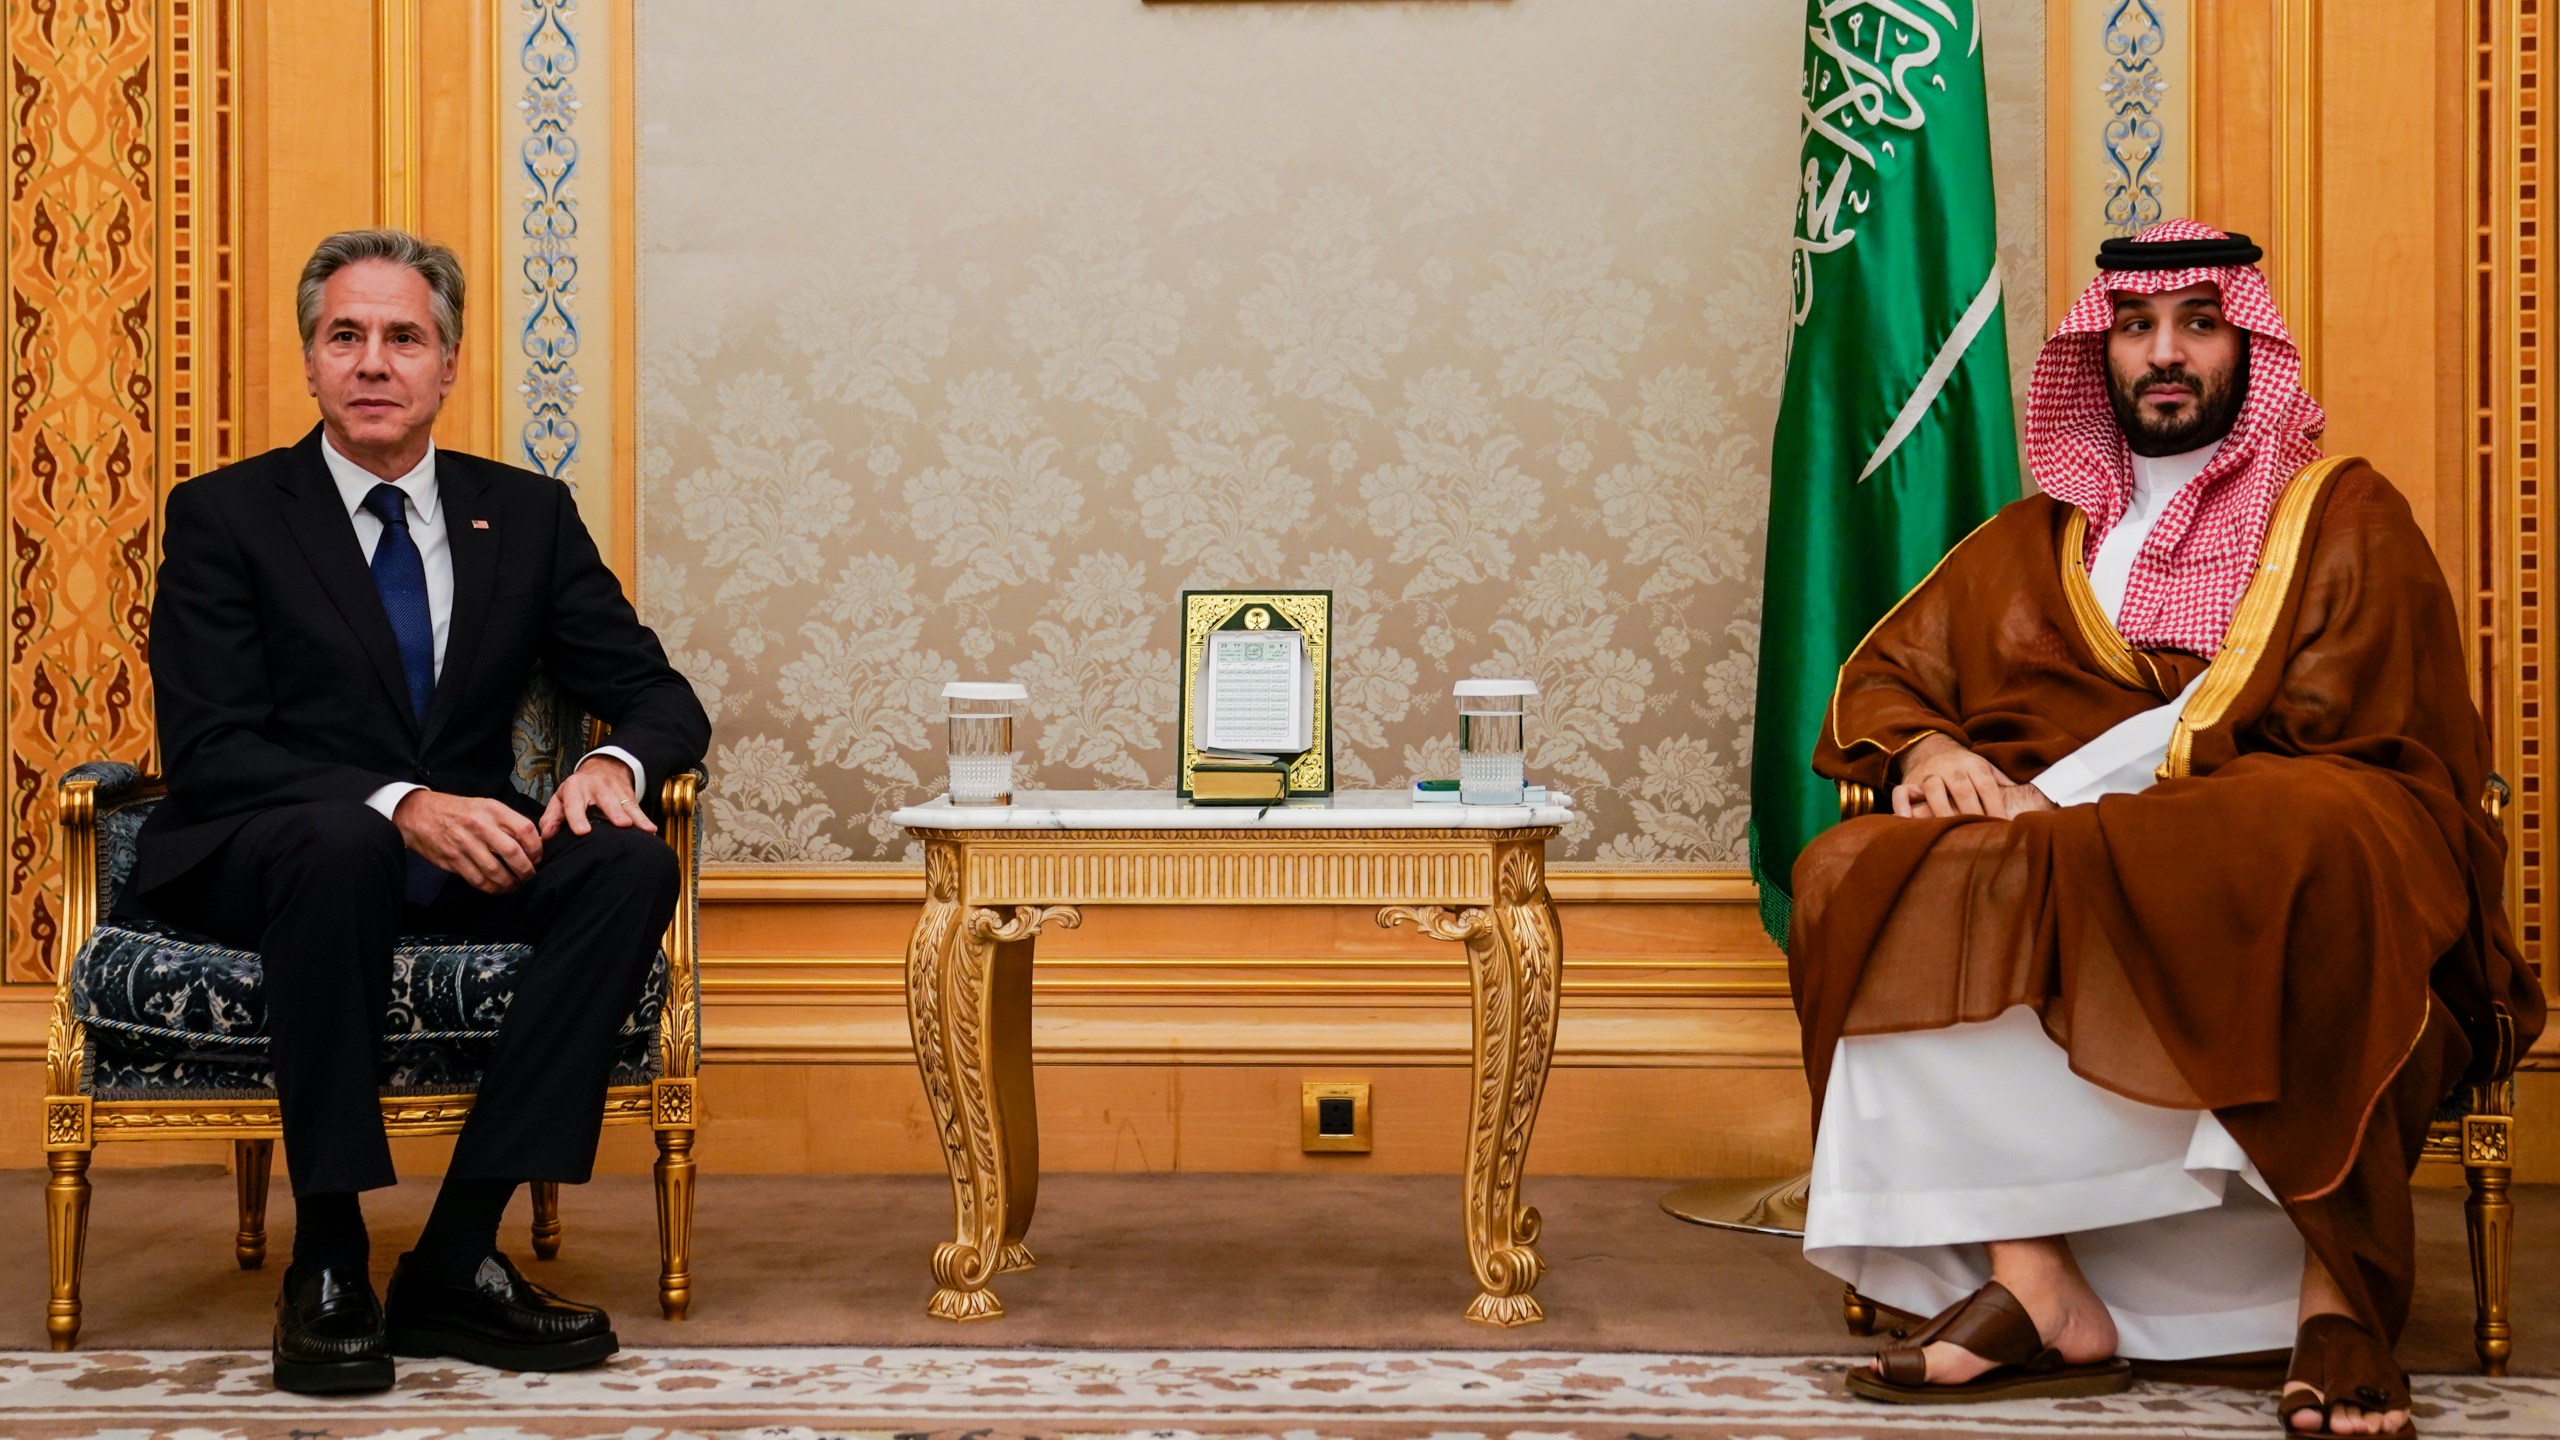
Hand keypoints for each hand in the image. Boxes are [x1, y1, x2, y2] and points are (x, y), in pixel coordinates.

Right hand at [392, 790, 542, 892]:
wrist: (418, 814)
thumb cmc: (457, 811)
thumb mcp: (485, 806)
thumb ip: (507, 822)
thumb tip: (531, 843)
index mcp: (492, 810)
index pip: (525, 829)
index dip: (536, 848)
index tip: (538, 858)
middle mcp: (479, 826)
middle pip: (513, 853)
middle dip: (526, 870)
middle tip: (530, 876)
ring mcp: (465, 844)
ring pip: (495, 871)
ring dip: (509, 883)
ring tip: (515, 885)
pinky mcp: (453, 860)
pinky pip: (477, 879)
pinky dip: (491, 888)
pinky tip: (497, 888)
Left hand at [540, 754, 655, 839]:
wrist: (604, 768)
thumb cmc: (578, 789)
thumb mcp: (561, 798)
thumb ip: (552, 817)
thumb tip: (546, 836)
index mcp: (576, 788)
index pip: (575, 804)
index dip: (578, 817)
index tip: (583, 831)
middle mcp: (597, 787)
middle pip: (607, 801)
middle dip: (615, 812)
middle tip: (622, 825)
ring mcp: (616, 791)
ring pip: (626, 804)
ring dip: (635, 817)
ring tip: (644, 829)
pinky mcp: (630, 796)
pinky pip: (638, 809)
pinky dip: (645, 820)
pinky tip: (651, 830)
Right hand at [1892, 734, 2052, 819]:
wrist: (1929, 746)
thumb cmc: (1962, 765)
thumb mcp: (1983, 766)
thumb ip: (2001, 781)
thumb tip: (2028, 796)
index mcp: (1973, 764)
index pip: (1986, 785)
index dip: (1995, 805)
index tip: (2003, 826)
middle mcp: (1950, 767)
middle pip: (1962, 788)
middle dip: (1972, 811)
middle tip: (1980, 834)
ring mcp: (1928, 773)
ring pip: (1933, 788)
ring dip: (1942, 810)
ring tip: (1949, 830)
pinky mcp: (1909, 780)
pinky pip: (1901, 791)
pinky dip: (1902, 805)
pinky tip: (1907, 821)